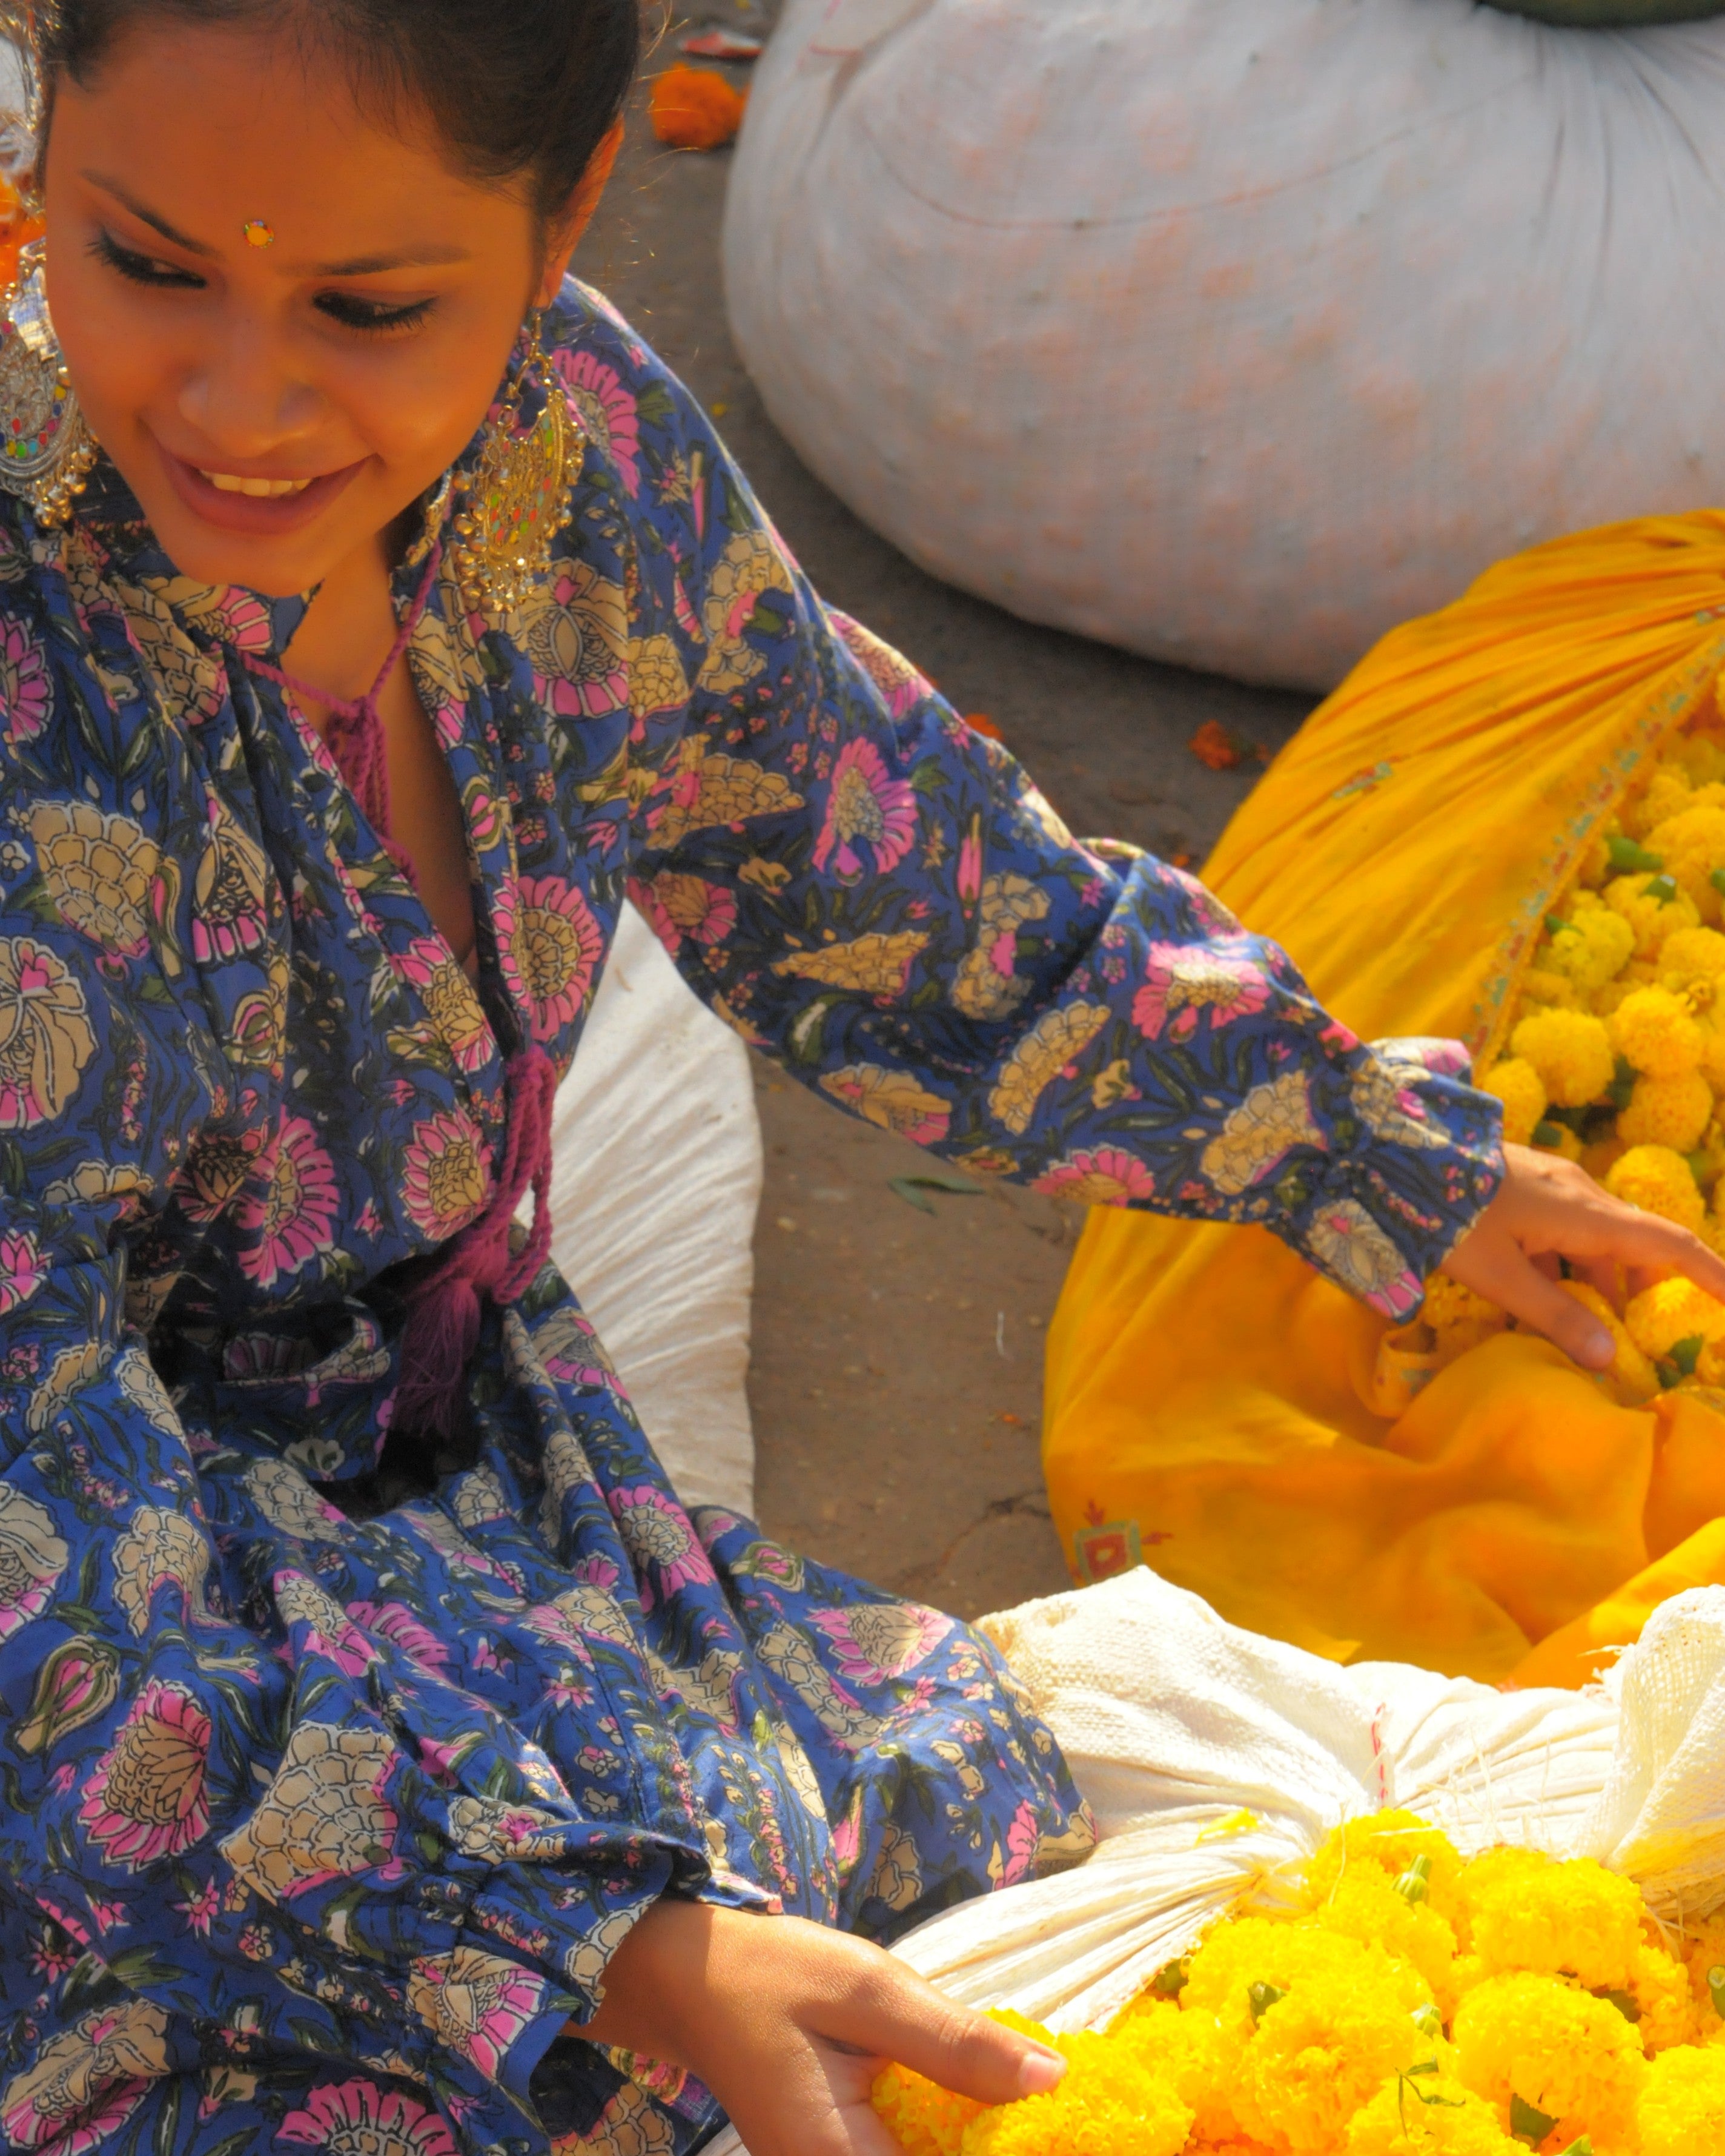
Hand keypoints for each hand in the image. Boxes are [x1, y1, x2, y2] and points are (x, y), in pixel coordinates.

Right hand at [578, 1900, 1064, 2155]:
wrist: (686, 1977)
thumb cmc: (769, 1973)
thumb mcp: (867, 1988)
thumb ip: (955, 2041)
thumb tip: (1051, 2080)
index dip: (1010, 2150)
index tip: (1062, 2123)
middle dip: (995, 2138)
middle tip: (1042, 2097)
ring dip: (973, 2131)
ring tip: (1016, 2096)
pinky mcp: (838, 2155)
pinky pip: (909, 2151)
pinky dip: (945, 2126)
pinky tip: (970, 2092)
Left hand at [1437, 1142, 1724, 1368]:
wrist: (1395, 1153)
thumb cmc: (1449, 1215)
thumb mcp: (1499, 1275)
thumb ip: (1553, 1316)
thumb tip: (1607, 1358)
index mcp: (1585, 1213)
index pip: (1667, 1243)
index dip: (1708, 1273)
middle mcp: (1579, 1193)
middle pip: (1631, 1245)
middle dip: (1639, 1290)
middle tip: (1634, 1338)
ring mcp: (1551, 1186)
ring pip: (1593, 1240)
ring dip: (1595, 1281)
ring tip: (1581, 1328)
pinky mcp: (1524, 1186)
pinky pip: (1562, 1231)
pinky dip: (1564, 1265)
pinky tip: (1536, 1297)